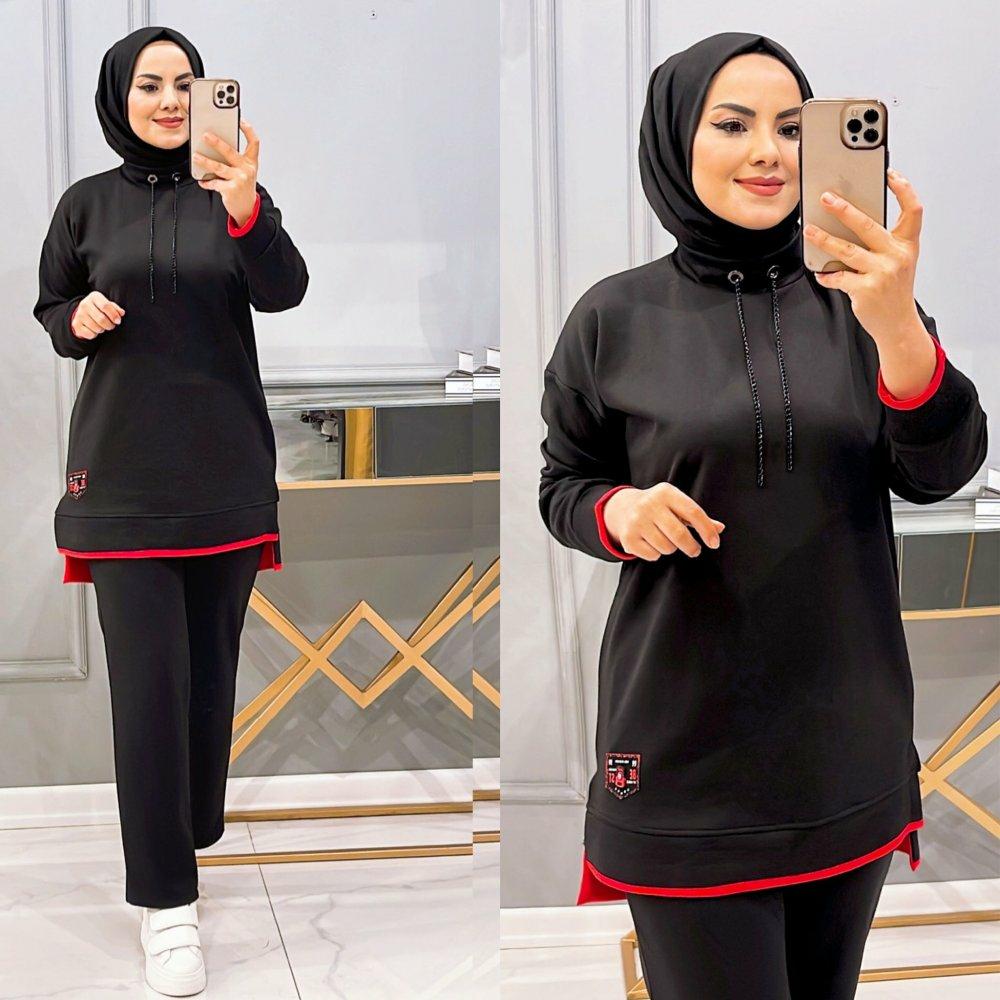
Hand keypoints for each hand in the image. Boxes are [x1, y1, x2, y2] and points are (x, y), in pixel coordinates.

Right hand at [72, 291, 123, 340]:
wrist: (83, 313)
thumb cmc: (100, 309)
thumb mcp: (108, 305)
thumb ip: (116, 308)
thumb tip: (121, 313)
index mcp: (94, 297)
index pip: (105, 306)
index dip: (114, 315)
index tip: (118, 321)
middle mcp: (84, 304)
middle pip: (102, 319)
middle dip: (110, 325)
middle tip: (111, 325)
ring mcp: (79, 314)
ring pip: (97, 328)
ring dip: (103, 330)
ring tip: (102, 326)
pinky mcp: (76, 324)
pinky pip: (91, 334)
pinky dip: (95, 335)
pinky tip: (94, 329)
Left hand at [194, 120, 259, 225]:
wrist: (247, 208)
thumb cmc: (243, 185)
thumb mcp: (244, 170)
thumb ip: (234, 158)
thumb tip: (213, 145)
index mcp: (251, 162)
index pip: (253, 142)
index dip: (248, 130)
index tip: (240, 120)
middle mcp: (247, 169)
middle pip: (230, 152)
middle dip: (217, 143)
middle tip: (205, 135)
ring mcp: (239, 180)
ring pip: (218, 167)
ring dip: (205, 161)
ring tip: (195, 156)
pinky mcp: (231, 190)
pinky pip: (214, 183)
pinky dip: (206, 182)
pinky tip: (202, 180)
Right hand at [603, 482, 724, 560]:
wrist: (623, 507)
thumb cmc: (657, 507)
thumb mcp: (676, 505)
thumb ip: (697, 516)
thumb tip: (719, 529)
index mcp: (666, 492)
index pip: (693, 512)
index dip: (707, 530)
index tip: (714, 543)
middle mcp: (649, 504)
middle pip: (679, 534)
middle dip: (691, 547)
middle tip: (694, 550)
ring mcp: (637, 521)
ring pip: (667, 547)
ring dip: (671, 549)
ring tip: (666, 540)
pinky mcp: (628, 537)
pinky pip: (653, 555)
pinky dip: (656, 553)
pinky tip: (652, 543)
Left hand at [803, 169, 923, 345]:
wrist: (897, 323)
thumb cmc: (894, 289)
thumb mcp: (899, 261)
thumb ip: (883, 242)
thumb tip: (849, 222)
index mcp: (908, 244)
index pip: (912, 210)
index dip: (904, 189)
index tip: (889, 174)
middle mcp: (897, 256)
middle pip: (868, 225)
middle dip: (843, 210)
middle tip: (826, 198)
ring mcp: (881, 273)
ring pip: (846, 250)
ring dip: (823, 239)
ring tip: (809, 231)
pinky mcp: (865, 289)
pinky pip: (838, 277)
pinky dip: (826, 275)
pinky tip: (820, 273)